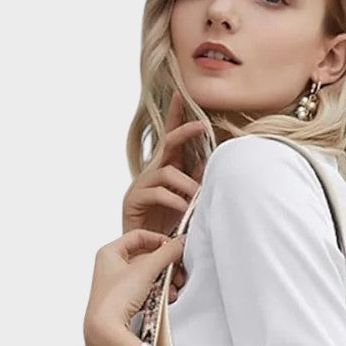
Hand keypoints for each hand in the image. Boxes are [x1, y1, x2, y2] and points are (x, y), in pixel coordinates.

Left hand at [83, 228, 185, 345]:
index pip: (139, 236)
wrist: (105, 332)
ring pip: (147, 276)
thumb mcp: (146, 270)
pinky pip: (145, 291)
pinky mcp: (123, 302)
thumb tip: (180, 243)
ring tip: (172, 287)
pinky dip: (157, 293)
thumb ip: (167, 253)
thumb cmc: (114, 300)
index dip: (158, 239)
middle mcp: (110, 267)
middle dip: (165, 265)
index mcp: (109, 253)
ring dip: (163, 280)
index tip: (173, 247)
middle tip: (177, 270)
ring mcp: (116, 286)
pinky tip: (165, 298)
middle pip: (145, 257)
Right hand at [122, 90, 206, 236]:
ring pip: (167, 172)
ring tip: (198, 197)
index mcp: (166, 169)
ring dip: (187, 184)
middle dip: (184, 131)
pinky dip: (174, 199)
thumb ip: (195, 180)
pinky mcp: (134, 199)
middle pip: (167, 143)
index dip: (175, 116)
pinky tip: (185, 209)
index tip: (181, 95)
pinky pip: (157, 193)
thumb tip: (211, 160)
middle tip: (201, 125)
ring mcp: (142, 184)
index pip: (171, 138)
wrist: (145, 251)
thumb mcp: (187, 200)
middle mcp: (153, 172)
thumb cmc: (167, 225)